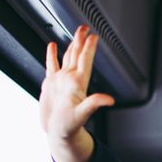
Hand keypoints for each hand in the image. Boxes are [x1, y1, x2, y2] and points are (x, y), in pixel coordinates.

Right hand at [39, 25, 113, 161]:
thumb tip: (110, 100)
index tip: (94, 36)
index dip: (89, 48)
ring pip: (67, 58)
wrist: (58, 134)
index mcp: (78, 84)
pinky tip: (53, 46)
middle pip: (77, 55)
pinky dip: (52, 55)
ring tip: (76, 33)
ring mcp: (61, 81)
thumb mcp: (82, 115)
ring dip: (71, 45)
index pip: (85, 61)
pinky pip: (52, 66)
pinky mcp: (51, 85)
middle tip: (85, 27)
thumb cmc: (70, 127)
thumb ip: (94, 104)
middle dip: (81, 41)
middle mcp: (70, 80)